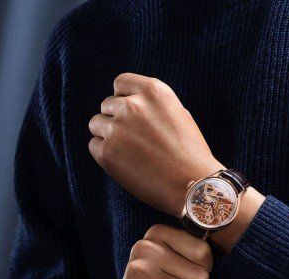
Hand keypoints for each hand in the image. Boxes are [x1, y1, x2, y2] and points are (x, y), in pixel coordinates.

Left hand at [88, 72, 225, 217]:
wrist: (193, 185)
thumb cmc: (191, 154)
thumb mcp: (180, 115)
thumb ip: (154, 106)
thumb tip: (132, 104)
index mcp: (153, 92)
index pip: (121, 83)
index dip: (123, 98)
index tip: (129, 113)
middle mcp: (132, 106)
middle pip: (107, 105)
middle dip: (117, 120)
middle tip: (134, 141)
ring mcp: (117, 129)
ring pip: (96, 125)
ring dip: (109, 136)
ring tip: (130, 153)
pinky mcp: (107, 152)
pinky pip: (94, 146)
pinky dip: (105, 154)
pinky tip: (126, 164)